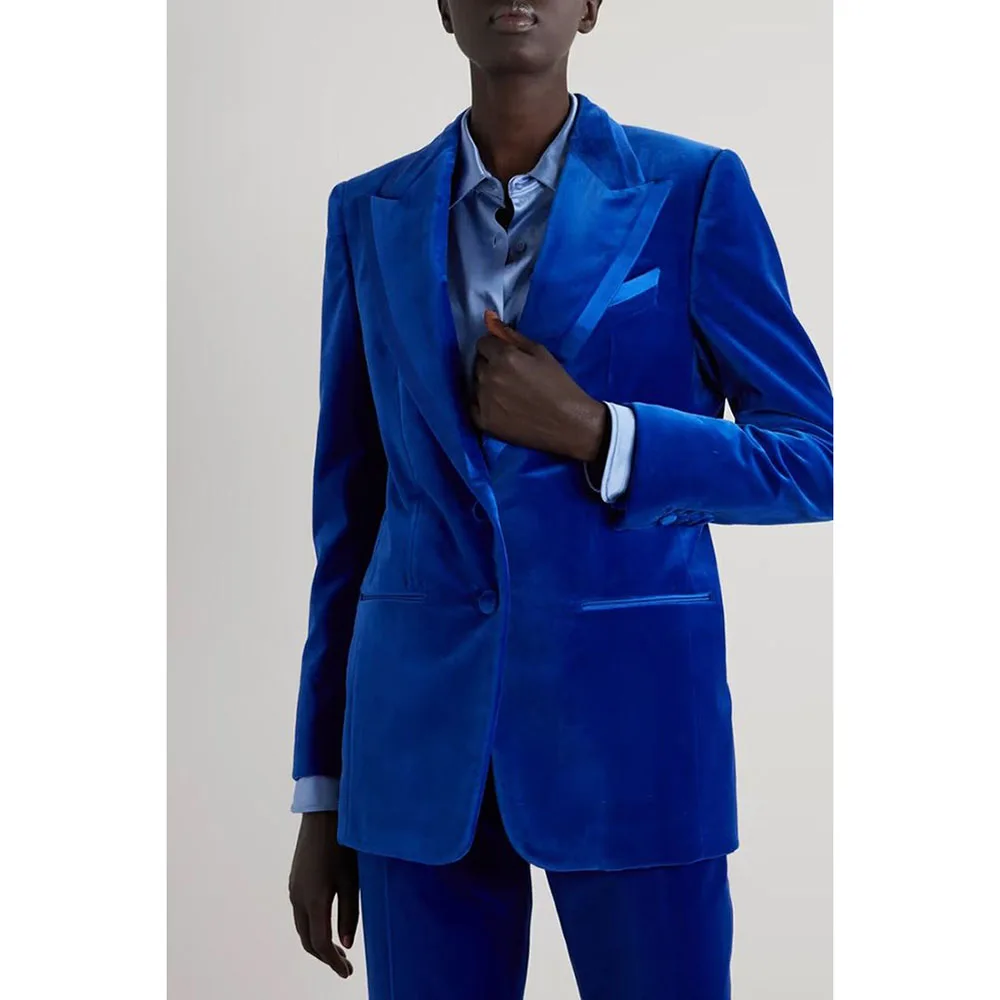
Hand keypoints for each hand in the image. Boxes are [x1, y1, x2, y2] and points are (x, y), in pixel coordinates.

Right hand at [288, 811, 357, 978]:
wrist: (323, 815)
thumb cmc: (342, 845)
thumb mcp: (351, 881)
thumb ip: (348, 914)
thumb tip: (345, 943)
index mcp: (313, 901)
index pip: (320, 943)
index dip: (333, 962)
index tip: (347, 973)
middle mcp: (298, 898)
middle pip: (307, 939)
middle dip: (324, 955)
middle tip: (344, 964)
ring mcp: (294, 888)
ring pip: (301, 926)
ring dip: (317, 941)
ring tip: (337, 947)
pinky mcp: (295, 879)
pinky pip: (299, 912)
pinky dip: (312, 925)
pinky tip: (326, 922)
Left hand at [470, 310, 607, 461]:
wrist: (568, 424)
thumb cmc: (559, 385)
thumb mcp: (542, 353)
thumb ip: (514, 337)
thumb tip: (493, 323)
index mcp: (503, 357)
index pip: (482, 343)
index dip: (493, 348)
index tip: (504, 356)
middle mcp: (488, 377)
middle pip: (478, 363)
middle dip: (490, 365)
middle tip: (509, 376)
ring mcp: (483, 400)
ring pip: (475, 384)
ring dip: (486, 385)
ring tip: (506, 394)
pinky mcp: (483, 421)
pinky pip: (473, 406)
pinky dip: (483, 405)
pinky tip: (499, 408)